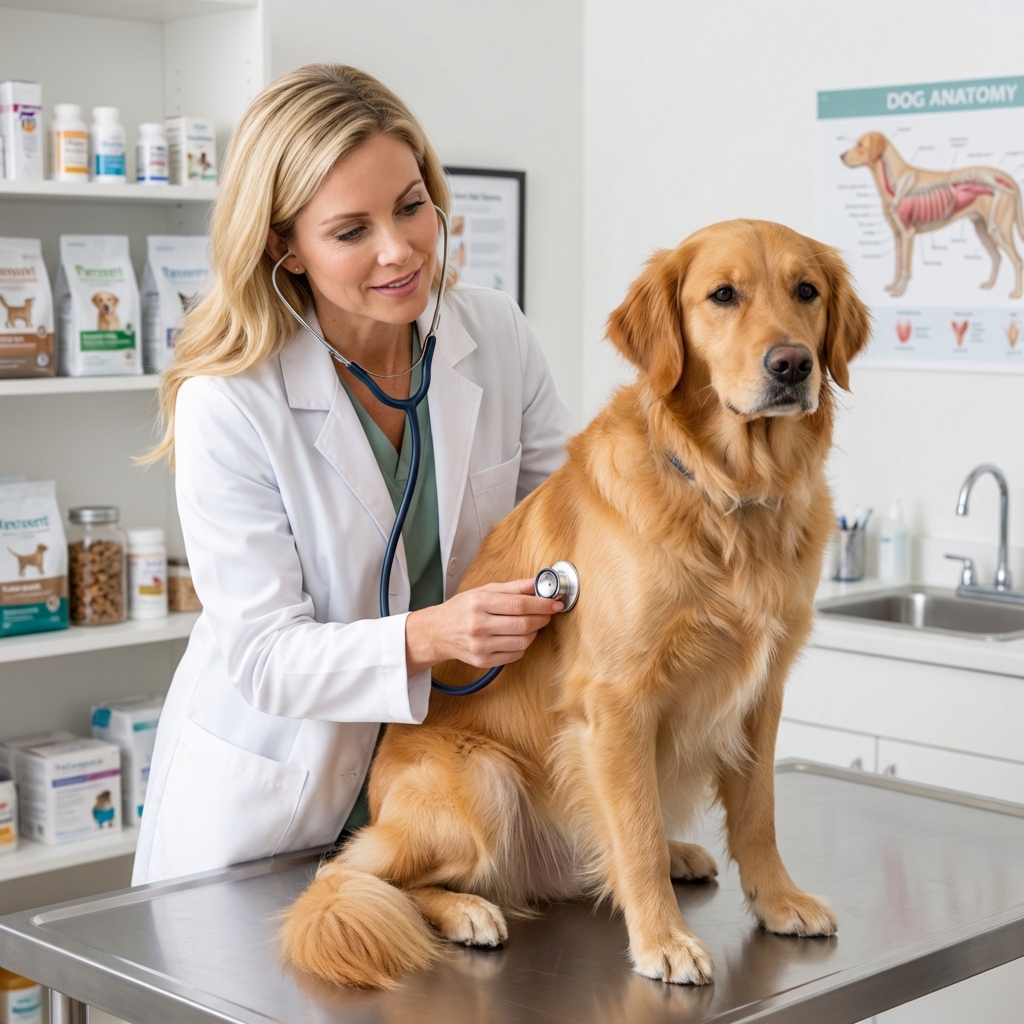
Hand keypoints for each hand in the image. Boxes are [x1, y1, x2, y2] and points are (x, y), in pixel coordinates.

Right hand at [405, 579, 562, 675]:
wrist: (437, 632)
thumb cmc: (462, 608)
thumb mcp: (483, 590)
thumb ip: (513, 588)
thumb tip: (538, 583)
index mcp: (479, 603)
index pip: (520, 604)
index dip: (542, 604)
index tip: (555, 603)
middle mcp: (478, 625)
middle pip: (524, 624)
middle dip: (542, 618)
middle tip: (548, 613)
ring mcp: (480, 646)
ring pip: (523, 641)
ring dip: (534, 632)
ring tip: (531, 624)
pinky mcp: (482, 661)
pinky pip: (515, 654)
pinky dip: (523, 645)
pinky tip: (517, 636)